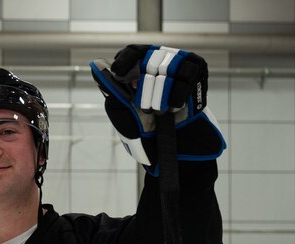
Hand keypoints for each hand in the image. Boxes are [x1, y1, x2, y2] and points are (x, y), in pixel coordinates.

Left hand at [90, 45, 224, 170]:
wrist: (167, 142)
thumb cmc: (141, 124)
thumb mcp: (120, 110)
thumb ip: (111, 89)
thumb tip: (97, 67)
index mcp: (139, 63)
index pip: (132, 51)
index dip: (125, 62)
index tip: (119, 75)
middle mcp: (159, 57)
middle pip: (149, 60)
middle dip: (144, 87)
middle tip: (145, 107)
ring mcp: (179, 62)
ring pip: (168, 67)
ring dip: (160, 93)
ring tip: (158, 110)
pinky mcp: (197, 70)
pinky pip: (186, 77)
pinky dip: (177, 95)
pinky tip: (173, 107)